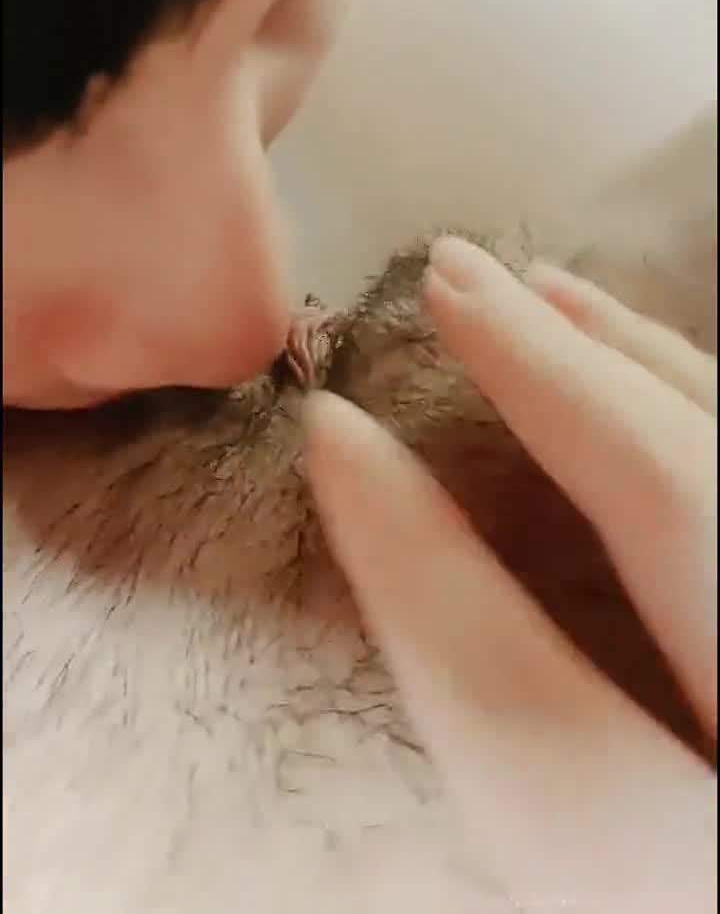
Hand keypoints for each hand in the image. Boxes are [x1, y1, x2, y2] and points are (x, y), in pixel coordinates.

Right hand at [303, 237, 716, 912]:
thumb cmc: (661, 892)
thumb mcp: (602, 888)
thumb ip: (529, 802)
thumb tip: (410, 684)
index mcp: (684, 877)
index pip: (537, 720)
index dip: (418, 568)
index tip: (333, 440)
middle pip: (689, 524)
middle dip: (556, 388)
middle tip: (456, 278)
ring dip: (651, 370)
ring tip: (556, 292)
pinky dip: (719, 419)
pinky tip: (675, 382)